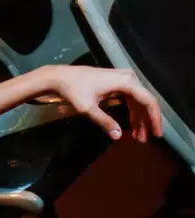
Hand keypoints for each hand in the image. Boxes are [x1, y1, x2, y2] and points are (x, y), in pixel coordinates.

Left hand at [42, 65, 161, 142]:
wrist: (61, 77)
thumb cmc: (73, 90)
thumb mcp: (88, 108)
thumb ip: (104, 121)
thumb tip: (117, 136)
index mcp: (126, 82)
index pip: (148, 101)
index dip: (154, 119)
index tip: (156, 134)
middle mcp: (129, 78)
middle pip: (145, 102)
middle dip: (146, 122)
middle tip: (144, 140)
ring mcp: (124, 79)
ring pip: (138, 102)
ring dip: (138, 119)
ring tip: (138, 137)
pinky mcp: (118, 83)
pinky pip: (130, 99)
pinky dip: (131, 113)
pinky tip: (131, 127)